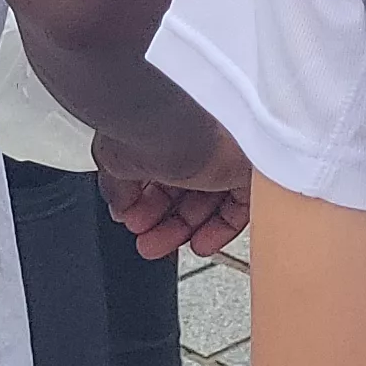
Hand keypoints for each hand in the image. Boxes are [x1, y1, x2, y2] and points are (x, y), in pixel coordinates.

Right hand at [96, 123, 254, 258]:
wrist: (183, 118)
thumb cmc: (151, 124)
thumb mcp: (118, 160)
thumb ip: (118, 188)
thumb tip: (119, 206)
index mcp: (165, 131)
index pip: (159, 174)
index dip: (144, 204)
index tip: (133, 220)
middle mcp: (195, 140)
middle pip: (183, 191)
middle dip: (162, 222)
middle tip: (148, 241)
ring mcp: (222, 154)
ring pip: (210, 202)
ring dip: (186, 231)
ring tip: (169, 246)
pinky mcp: (248, 168)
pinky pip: (239, 207)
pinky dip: (220, 230)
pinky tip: (200, 243)